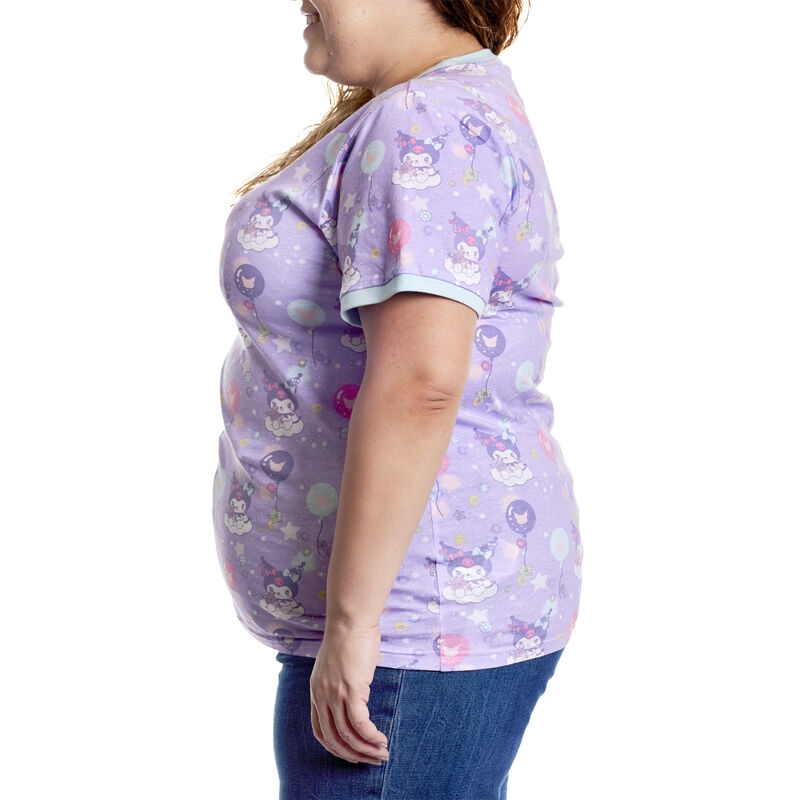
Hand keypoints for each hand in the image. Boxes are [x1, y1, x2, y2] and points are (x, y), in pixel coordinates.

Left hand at [309, 619, 390, 765]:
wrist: (350, 620)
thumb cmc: (349, 636)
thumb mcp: (337, 665)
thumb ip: (340, 683)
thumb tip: (357, 696)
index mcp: (316, 691)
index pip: (320, 731)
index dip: (336, 747)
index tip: (353, 754)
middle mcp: (321, 696)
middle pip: (333, 739)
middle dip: (353, 755)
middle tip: (371, 760)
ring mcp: (335, 694)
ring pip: (348, 735)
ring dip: (366, 749)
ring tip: (382, 753)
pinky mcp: (351, 690)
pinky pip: (360, 724)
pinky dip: (371, 736)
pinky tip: (381, 739)